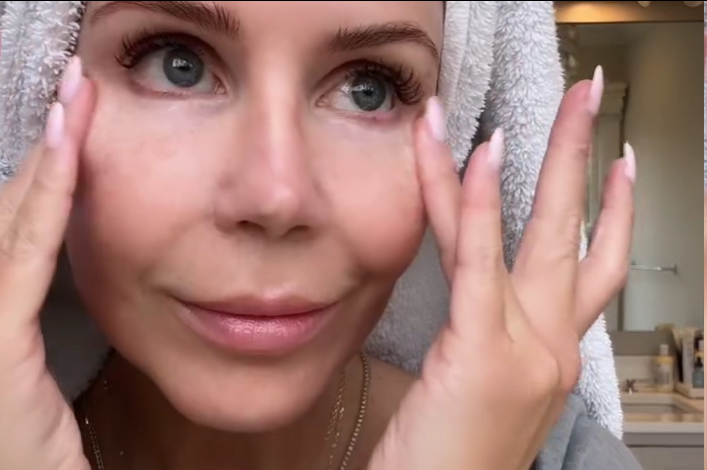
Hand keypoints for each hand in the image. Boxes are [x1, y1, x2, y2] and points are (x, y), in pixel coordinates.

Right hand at [0, 57, 95, 469]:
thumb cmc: (29, 446)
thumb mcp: (26, 370)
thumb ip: (29, 311)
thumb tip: (47, 264)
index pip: (10, 225)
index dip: (38, 172)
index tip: (70, 125)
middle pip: (4, 209)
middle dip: (42, 149)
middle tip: (73, 95)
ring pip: (11, 219)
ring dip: (48, 157)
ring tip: (74, 103)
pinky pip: (26, 255)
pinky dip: (47, 200)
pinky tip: (68, 154)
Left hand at [369, 72, 634, 469]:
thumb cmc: (450, 460)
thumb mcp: (479, 387)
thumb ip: (488, 336)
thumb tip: (475, 297)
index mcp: (551, 355)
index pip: (592, 269)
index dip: (612, 213)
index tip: (615, 165)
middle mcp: (550, 348)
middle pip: (578, 236)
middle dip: (585, 161)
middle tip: (591, 100)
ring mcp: (524, 350)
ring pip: (533, 235)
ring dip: (541, 158)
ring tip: (549, 101)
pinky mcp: (479, 353)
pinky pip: (477, 262)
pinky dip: (476, 204)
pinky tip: (477, 155)